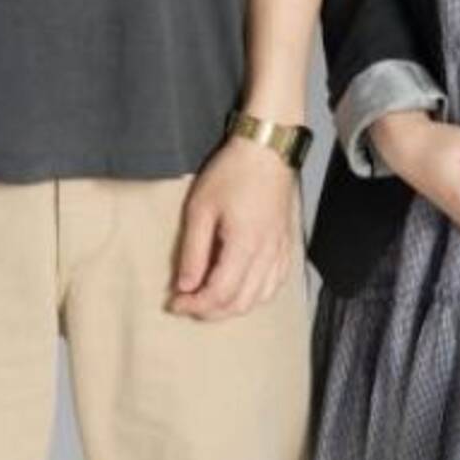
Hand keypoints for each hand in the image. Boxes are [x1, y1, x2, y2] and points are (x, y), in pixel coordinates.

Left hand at [168, 137, 297, 320]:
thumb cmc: (232, 172)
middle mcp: (266, 254)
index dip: (194, 306)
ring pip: (260, 299)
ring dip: (233, 307)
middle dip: (210, 311)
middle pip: (240, 304)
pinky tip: (242, 289)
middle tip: (187, 303)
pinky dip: (256, 296)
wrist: (267, 148)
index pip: (219, 295)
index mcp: (244, 246)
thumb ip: (193, 251)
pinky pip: (275, 284)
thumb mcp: (201, 207)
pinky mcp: (286, 243)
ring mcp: (280, 250)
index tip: (173, 303)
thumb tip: (185, 286)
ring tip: (210, 298)